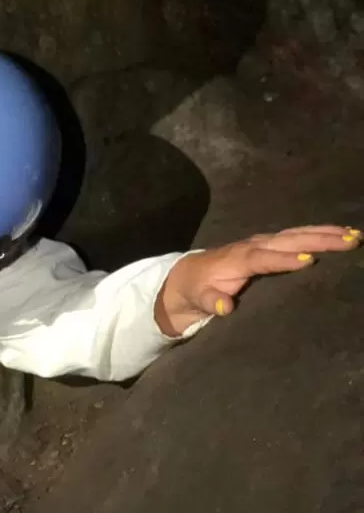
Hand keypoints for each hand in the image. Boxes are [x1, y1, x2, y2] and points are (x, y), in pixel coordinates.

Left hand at [155, 224, 360, 335]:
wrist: (191, 274)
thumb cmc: (198, 289)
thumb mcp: (199, 298)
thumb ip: (210, 301)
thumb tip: (224, 306)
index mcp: (238, 260)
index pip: (262, 258)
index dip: (283, 260)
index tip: (308, 261)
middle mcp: (254, 247)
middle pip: (287, 241)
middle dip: (317, 240)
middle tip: (349, 241)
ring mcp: (264, 243)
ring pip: (296, 235)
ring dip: (324, 233)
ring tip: (354, 235)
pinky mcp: (271, 245)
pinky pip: (297, 237)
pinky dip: (319, 234)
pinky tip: (341, 234)